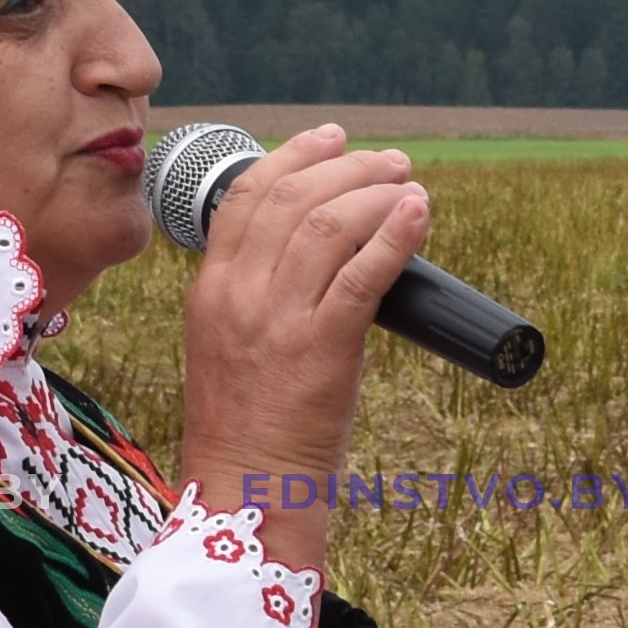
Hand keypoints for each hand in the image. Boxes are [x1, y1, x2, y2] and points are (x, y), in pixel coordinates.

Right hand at [178, 124, 429, 570]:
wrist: (248, 489)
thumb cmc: (250, 424)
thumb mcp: (231, 344)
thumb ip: (259, 296)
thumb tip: (320, 251)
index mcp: (210, 291)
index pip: (245, 197)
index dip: (293, 156)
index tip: (332, 138)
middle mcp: (237, 296)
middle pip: (292, 200)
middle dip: (347, 168)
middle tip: (391, 162)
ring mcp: (276, 322)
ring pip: (327, 226)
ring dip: (376, 194)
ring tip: (410, 185)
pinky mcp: (319, 350)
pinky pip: (361, 276)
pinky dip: (394, 236)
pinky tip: (418, 215)